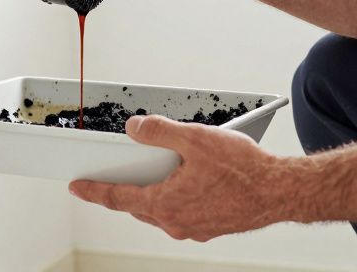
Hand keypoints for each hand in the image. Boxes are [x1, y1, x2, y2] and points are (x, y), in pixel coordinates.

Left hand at [68, 115, 289, 241]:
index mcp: (166, 203)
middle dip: (124, 191)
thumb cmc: (243, 169)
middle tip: (111, 177)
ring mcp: (194, 229)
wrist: (279, 192)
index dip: (94, 191)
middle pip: (138, 206)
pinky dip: (175, 198)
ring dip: (152, 194)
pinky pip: (182, 213)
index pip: (118, 197)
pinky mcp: (210, 227)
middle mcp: (176, 222)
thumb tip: (134, 128)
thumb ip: (158, 132)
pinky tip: (186, 180)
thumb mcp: (195, 139)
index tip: (76, 187)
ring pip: (161, 210)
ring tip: (154, 172)